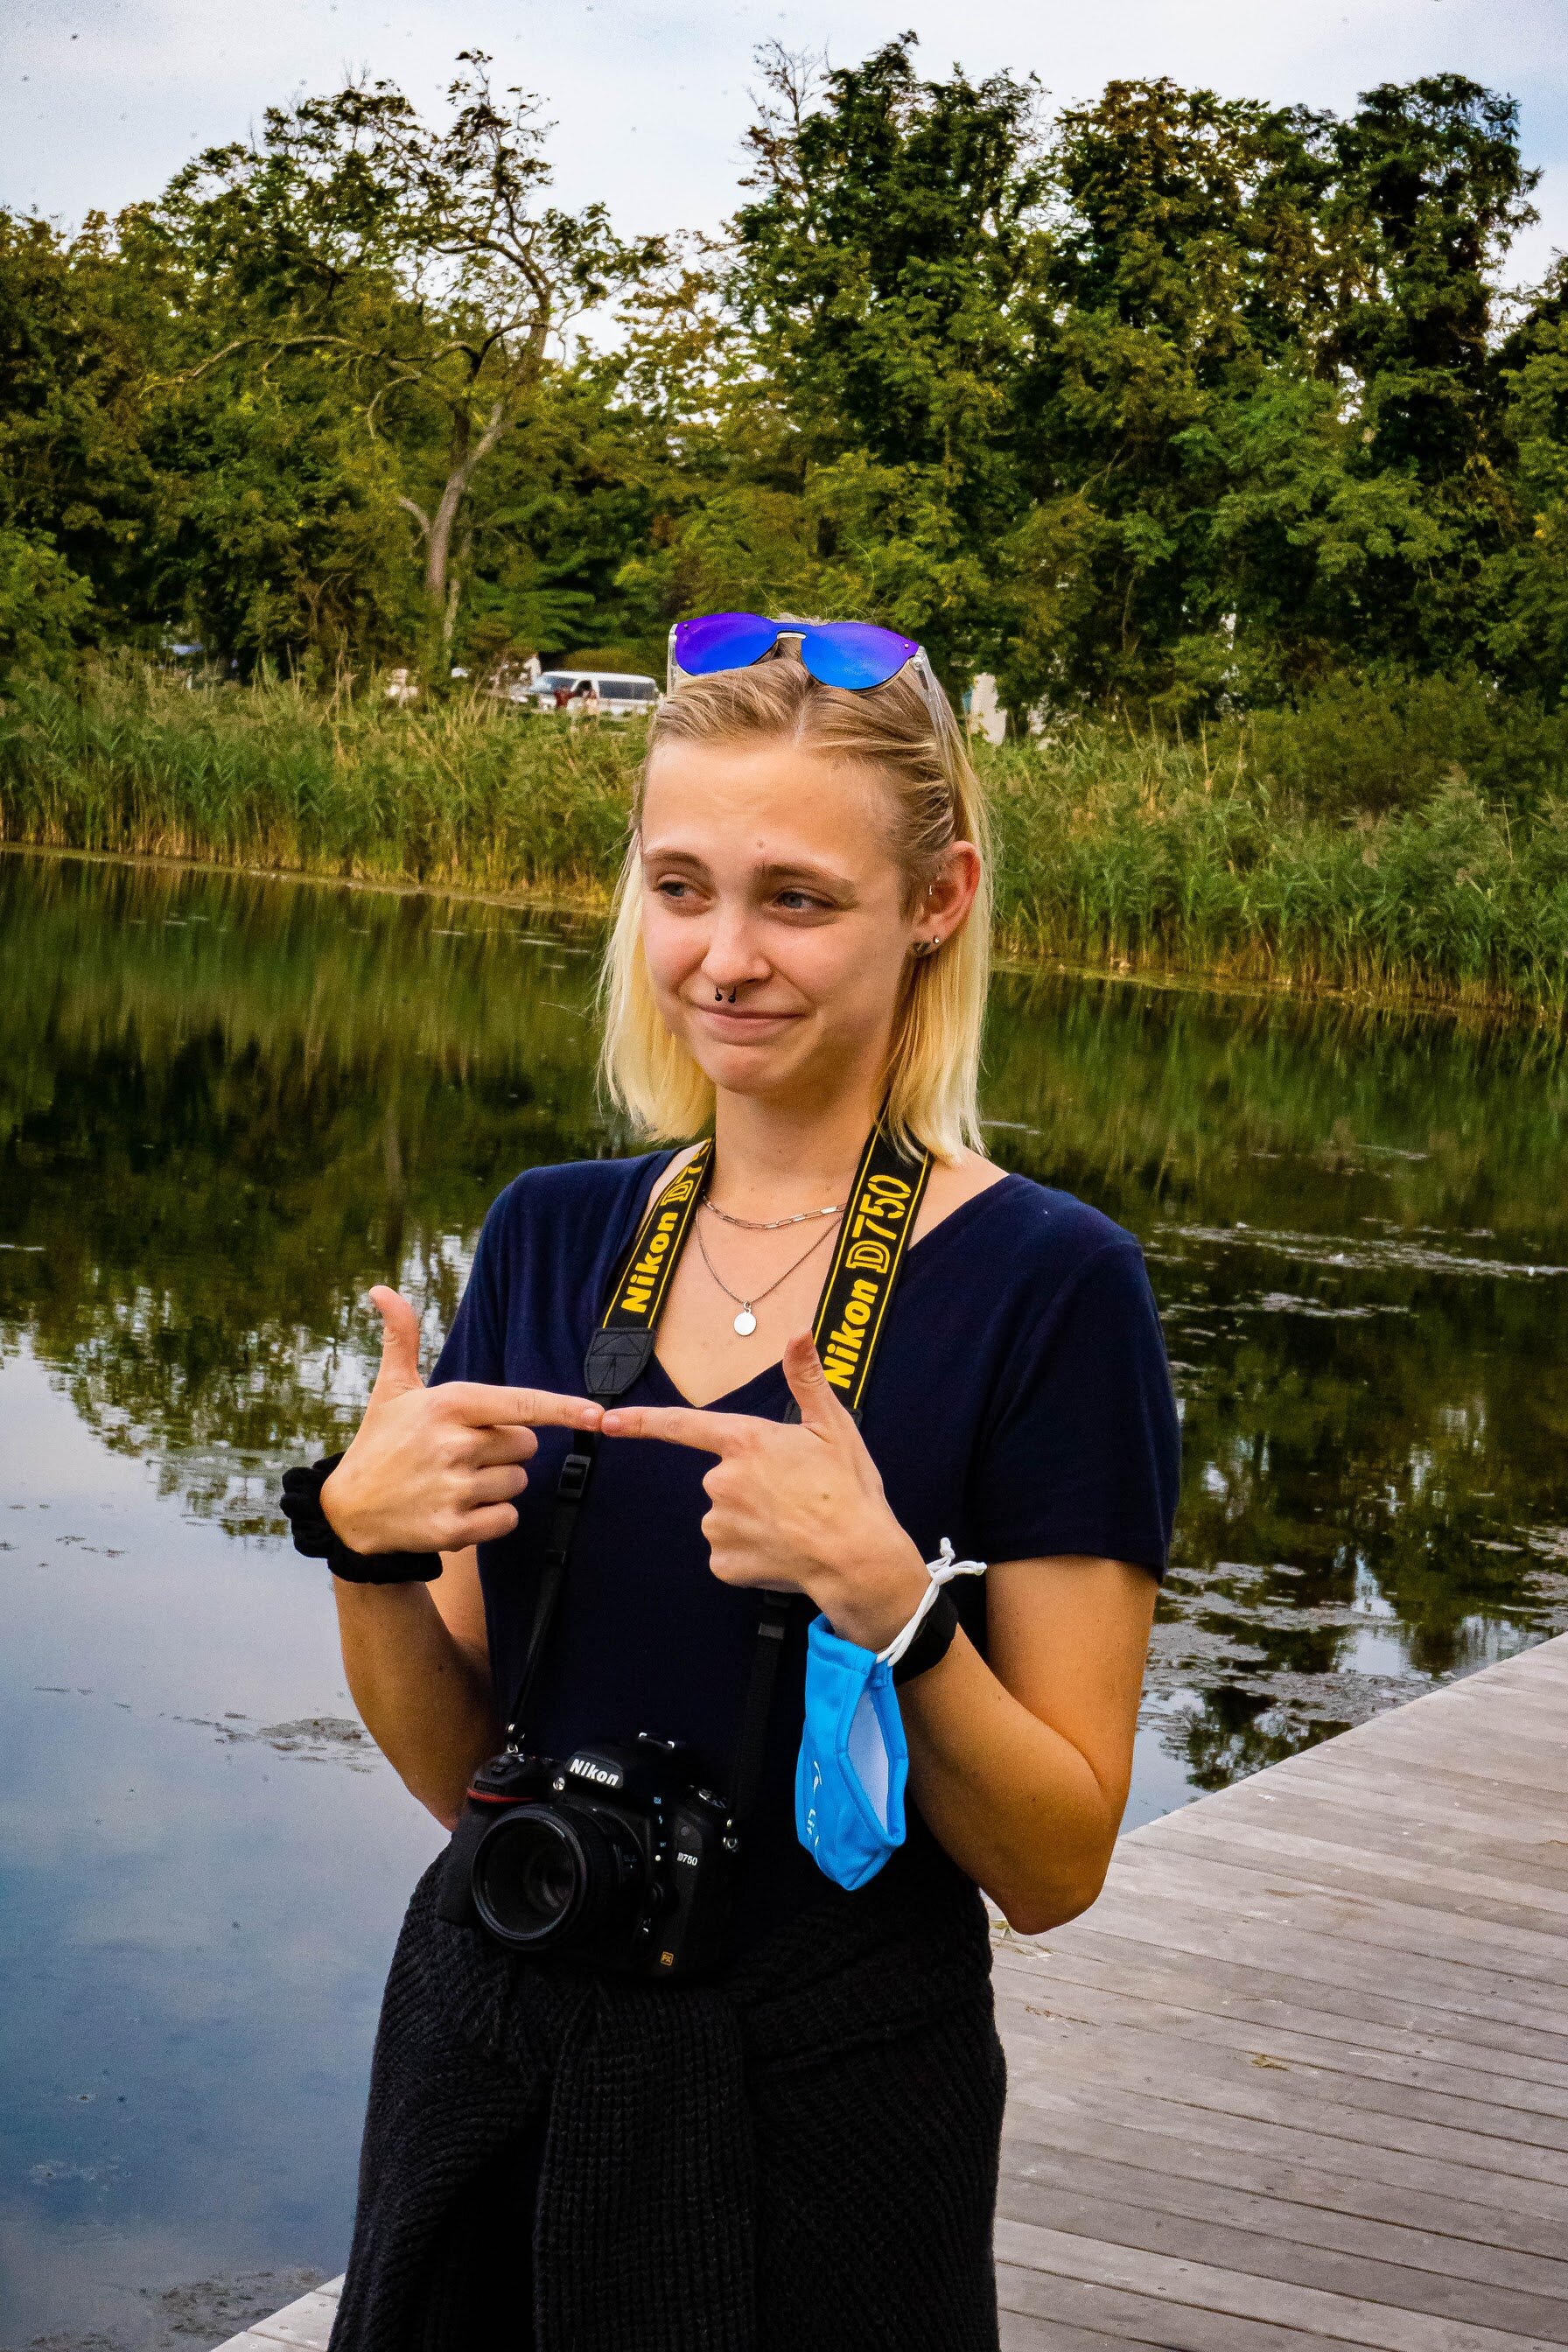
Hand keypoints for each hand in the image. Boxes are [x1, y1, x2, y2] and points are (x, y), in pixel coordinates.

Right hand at [321, 1286, 601, 1555]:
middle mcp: (454, 1445)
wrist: (349, 1511)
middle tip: (464, 1452)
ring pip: (518, 1482)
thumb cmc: (381, 1442)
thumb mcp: (391, 1389)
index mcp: (448, 1405)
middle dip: (506, 1449)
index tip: (597, 1413)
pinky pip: (507, 1518)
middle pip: (526, 1446)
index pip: (520, 1404)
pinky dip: (493, 1517)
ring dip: (497, 1484)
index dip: (563, 1408)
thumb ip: (401, 1338)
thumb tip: (381, 1289)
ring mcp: (454, 1488)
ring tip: (455, 1480)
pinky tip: (459, 1508)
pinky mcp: (454, 1528)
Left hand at [600, 1332, 928, 1649]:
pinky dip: (750, 1553)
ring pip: (724, 1516)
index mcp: (745, 1442)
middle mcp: (721, 1481)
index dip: (642, 1421)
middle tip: (795, 1495)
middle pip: (721, 1478)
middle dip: (750, 1485)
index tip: (607, 1421)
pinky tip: (781, 1551)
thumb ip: (806, 1378)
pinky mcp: (723, 1563)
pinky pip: (728, 1552)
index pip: (682, 1425)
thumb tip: (798, 1332)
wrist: (858, 1558)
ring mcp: (718, 1524)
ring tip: (792, 1524)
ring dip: (750, 1520)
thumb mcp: (833, 1426)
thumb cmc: (848, 1489)